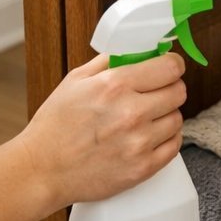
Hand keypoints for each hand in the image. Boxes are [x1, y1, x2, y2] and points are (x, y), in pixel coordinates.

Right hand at [17, 51, 187, 207]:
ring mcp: (139, 142)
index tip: (168, 68)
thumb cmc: (55, 126)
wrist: (42, 170)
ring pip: (178, 119)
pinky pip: (174, 145)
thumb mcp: (75, 81)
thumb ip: (109, 61)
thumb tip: (137, 50)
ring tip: (145, 119)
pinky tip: (148, 136)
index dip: (171, 65)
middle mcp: (131, 112)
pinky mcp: (143, 168)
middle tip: (155, 94)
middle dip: (169, 89)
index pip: (170, 67)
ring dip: (166, 116)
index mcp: (114, 86)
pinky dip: (165, 139)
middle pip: (179, 92)